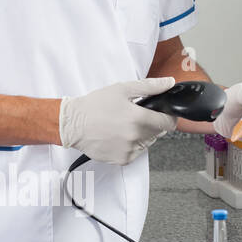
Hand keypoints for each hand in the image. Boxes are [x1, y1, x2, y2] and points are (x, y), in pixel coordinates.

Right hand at [59, 77, 177, 164]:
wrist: (73, 124)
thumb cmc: (94, 106)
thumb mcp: (122, 89)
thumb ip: (149, 87)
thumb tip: (169, 83)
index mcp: (138, 118)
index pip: (168, 123)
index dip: (169, 117)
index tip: (164, 115)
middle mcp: (135, 136)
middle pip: (158, 133)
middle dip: (152, 124)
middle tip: (135, 116)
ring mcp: (129, 150)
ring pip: (147, 143)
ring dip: (142, 135)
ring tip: (124, 126)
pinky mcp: (122, 159)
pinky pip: (136, 152)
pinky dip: (131, 145)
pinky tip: (118, 136)